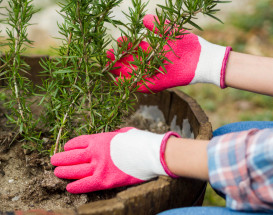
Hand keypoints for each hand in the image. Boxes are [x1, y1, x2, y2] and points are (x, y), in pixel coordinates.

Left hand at [51, 127, 179, 193]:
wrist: (151, 154)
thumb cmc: (141, 141)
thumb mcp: (126, 133)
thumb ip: (116, 135)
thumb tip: (117, 135)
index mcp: (100, 139)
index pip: (79, 142)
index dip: (70, 145)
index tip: (66, 147)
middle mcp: (96, 153)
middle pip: (72, 157)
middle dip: (61, 158)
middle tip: (54, 160)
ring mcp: (99, 167)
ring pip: (75, 170)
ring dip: (64, 171)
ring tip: (57, 172)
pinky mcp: (105, 180)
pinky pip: (85, 185)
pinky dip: (76, 186)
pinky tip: (69, 187)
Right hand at [107, 14, 231, 92]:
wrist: (203, 59)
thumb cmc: (190, 45)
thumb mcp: (172, 32)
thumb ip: (158, 26)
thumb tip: (144, 19)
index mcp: (154, 50)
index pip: (135, 48)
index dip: (126, 45)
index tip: (118, 40)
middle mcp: (152, 62)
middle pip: (131, 62)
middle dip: (118, 59)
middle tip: (106, 56)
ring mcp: (155, 74)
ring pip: (134, 74)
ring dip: (122, 72)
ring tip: (110, 69)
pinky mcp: (160, 83)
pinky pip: (144, 86)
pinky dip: (134, 85)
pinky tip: (123, 83)